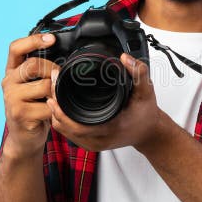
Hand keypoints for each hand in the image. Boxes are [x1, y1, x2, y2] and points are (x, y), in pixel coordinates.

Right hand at [1, 32, 60, 157]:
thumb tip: (64, 58)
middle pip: (33, 65)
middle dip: (53, 69)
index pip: (16, 48)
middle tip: (60, 78)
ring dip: (56, 92)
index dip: (33, 40)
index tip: (51, 39)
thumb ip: (41, 73)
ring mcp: (12, 98)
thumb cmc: (33, 109)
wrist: (24, 138)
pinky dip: (56, 109)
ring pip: (44, 85)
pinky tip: (53, 113)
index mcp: (11, 72)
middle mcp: (8, 83)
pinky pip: (47, 105)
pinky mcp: (20, 114)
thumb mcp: (34, 87)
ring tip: (56, 99)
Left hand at [46, 53, 163, 152]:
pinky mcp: (90, 144)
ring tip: (54, 92)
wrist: (149, 133)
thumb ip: (138, 73)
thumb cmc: (146, 114)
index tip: (56, 86)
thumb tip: (125, 57)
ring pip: (64, 130)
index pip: (75, 123)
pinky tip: (60, 106)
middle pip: (64, 125)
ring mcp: (93, 144)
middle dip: (55, 105)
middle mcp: (99, 139)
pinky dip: (61, 120)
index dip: (61, 106)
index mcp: (110, 128)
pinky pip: (68, 133)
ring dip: (55, 112)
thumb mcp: (146, 91)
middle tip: (52, 85)